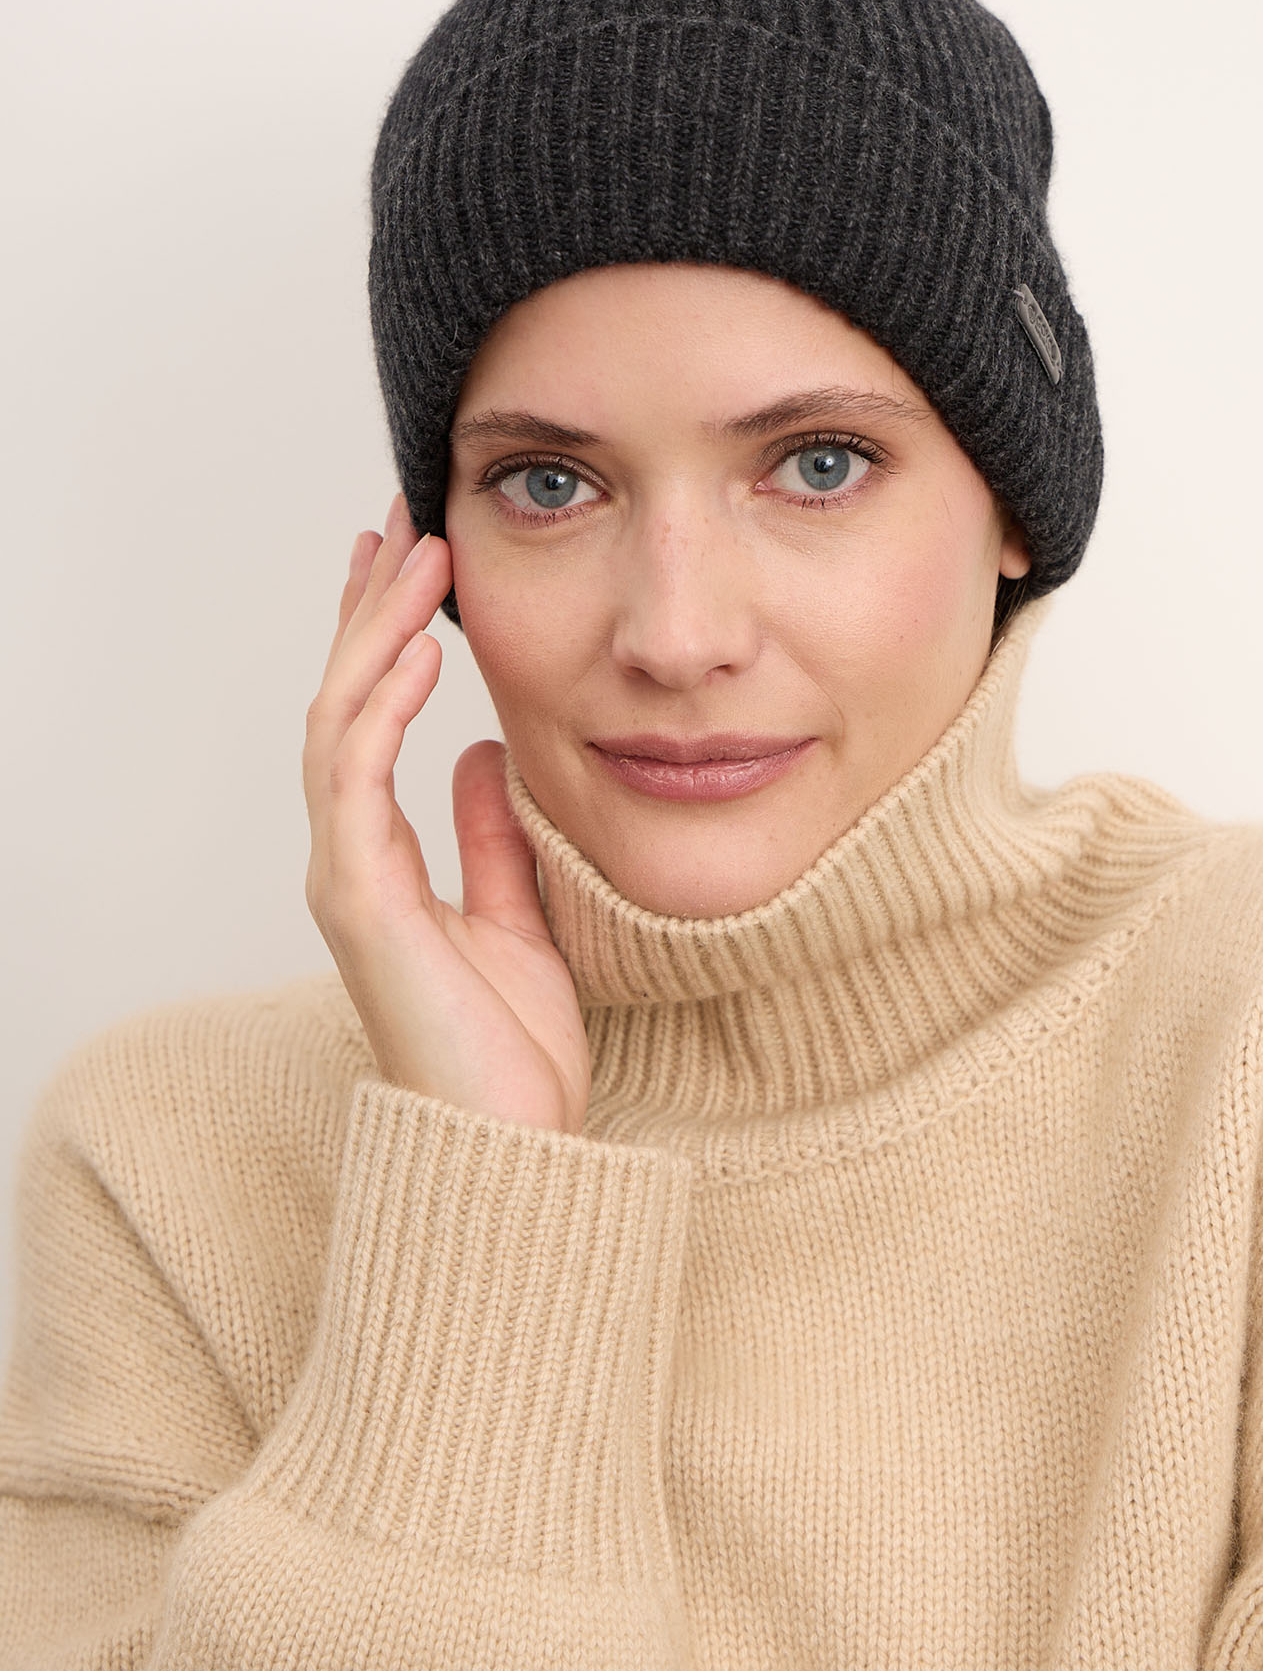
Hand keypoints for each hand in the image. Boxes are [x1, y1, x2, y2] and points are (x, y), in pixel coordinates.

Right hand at [302, 493, 591, 1133]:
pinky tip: (414, 651)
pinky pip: (357, 781)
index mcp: (386, 862)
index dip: (383, 641)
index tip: (412, 566)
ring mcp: (348, 879)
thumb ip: (491, 838)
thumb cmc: (513, 1056)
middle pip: (342, 705)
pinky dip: (380, 708)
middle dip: (367, 609)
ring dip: (372, 634)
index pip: (370, 724)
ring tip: (412, 551)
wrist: (513, 1149)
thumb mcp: (518, 917)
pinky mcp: (361, 903)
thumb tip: (480, 755)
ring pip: (336, 724)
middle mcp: (353, 860)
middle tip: (399, 520)